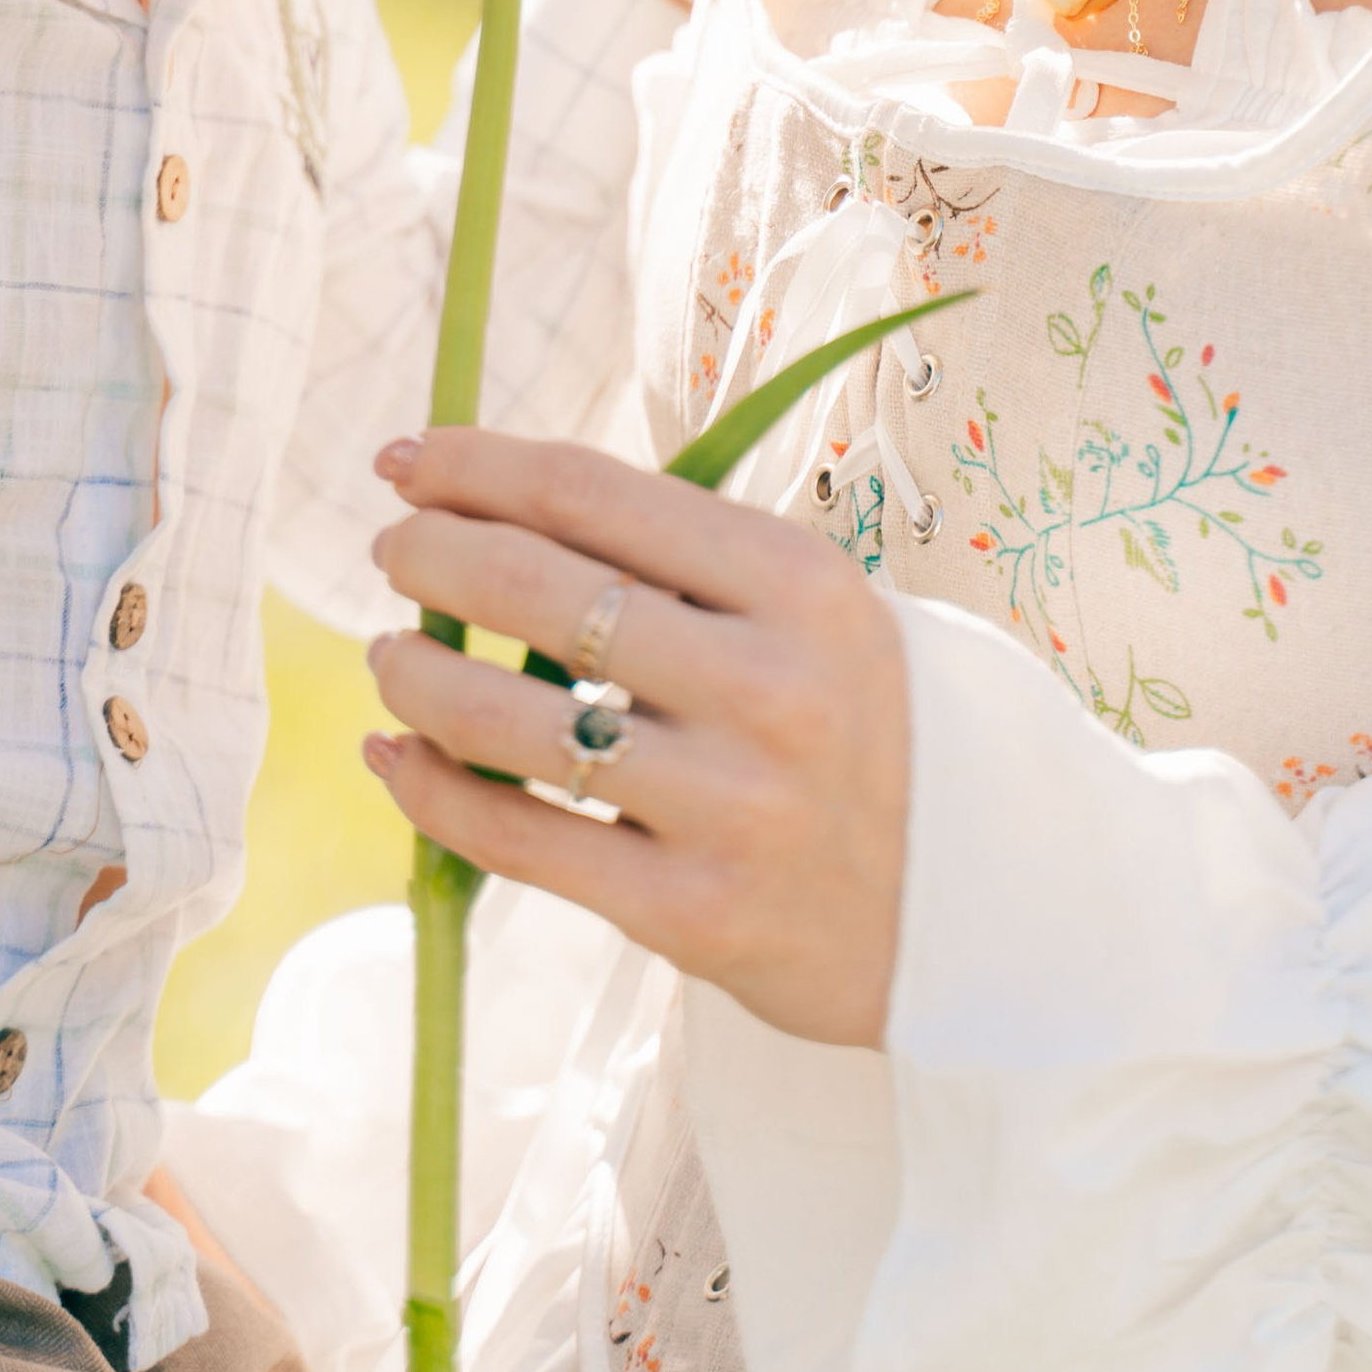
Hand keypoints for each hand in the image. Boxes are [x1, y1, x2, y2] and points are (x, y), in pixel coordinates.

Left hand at [365, 426, 907, 1045]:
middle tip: (393, 552)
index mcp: (799, 584)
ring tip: (392, 657)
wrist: (979, 914)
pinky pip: (515, 838)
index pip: (591, 493)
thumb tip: (497, 502)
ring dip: (415, 674)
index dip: (474, 465)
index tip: (407, 458)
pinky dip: (428, 788)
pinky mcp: (690, 913)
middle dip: (429, 555)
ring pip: (504, 716)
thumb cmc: (868, 728)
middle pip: (534, 588)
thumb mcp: (815, 613)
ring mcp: (729, 807)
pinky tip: (395, 756)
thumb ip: (682, 560)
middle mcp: (768, 687)